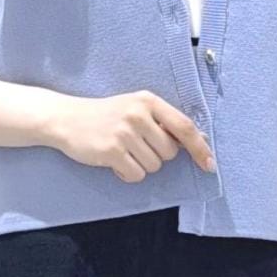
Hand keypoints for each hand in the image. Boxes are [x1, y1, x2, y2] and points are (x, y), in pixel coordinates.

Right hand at [47, 90, 215, 181]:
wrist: (66, 118)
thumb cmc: (106, 116)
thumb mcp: (136, 109)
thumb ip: (164, 121)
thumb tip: (198, 139)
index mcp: (148, 101)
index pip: (184, 127)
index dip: (200, 148)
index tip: (209, 165)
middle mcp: (138, 114)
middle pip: (170, 153)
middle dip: (157, 156)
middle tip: (136, 145)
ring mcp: (124, 132)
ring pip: (153, 166)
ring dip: (140, 165)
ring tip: (122, 150)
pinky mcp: (111, 150)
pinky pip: (135, 175)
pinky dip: (127, 174)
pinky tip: (113, 161)